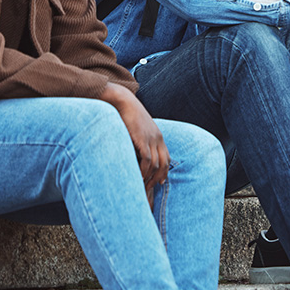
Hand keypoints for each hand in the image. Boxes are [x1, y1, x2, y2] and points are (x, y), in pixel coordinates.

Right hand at [100, 82, 168, 203]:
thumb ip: (138, 140)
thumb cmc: (125, 115)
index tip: (160, 182)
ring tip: (142, 187)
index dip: (164, 171)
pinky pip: (147, 160)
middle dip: (159, 178)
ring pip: (156, 164)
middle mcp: (158, 138)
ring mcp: (152, 139)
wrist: (122, 101)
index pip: (166, 157)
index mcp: (158, 136)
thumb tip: (133, 151)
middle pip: (165, 163)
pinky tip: (138, 178)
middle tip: (151, 188)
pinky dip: (144, 171)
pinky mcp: (143, 140)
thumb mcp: (136, 129)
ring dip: (149, 177)